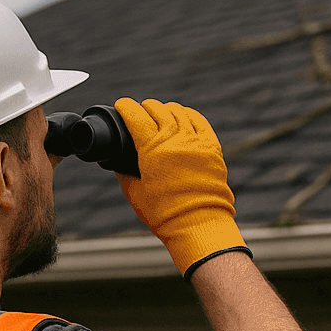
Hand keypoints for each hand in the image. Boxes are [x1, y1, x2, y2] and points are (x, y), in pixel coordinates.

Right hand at [113, 98, 250, 277]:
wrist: (199, 225)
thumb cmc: (164, 214)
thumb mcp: (134, 194)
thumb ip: (124, 173)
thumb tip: (117, 163)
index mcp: (152, 149)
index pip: (136, 115)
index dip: (125, 107)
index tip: (121, 106)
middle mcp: (175, 139)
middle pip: (157, 109)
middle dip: (145, 107)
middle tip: (140, 113)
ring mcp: (196, 142)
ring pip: (178, 111)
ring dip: (166, 109)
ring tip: (160, 114)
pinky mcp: (212, 148)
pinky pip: (200, 121)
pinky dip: (188, 115)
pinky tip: (182, 117)